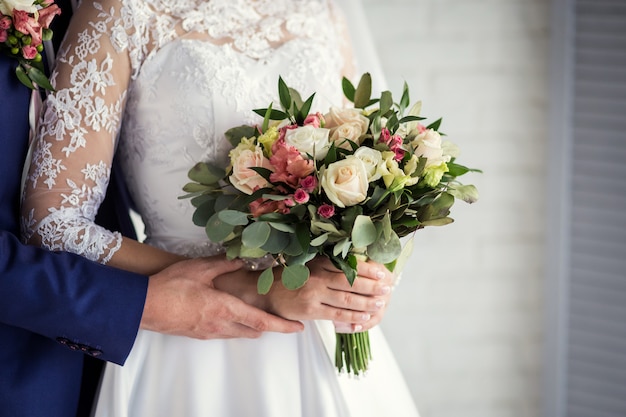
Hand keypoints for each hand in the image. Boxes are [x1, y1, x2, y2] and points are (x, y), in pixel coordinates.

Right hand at [140, 256, 303, 338]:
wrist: (142, 307)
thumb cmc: (170, 286)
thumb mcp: (200, 268)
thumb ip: (225, 264)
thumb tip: (244, 259)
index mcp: (225, 309)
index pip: (262, 322)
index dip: (282, 326)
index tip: (298, 328)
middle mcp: (220, 325)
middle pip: (254, 331)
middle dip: (270, 326)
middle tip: (280, 317)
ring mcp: (208, 333)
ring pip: (239, 334)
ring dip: (252, 327)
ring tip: (257, 314)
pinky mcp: (198, 335)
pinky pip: (224, 333)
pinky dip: (235, 327)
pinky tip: (229, 314)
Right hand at [265, 257, 391, 331]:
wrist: (264, 292)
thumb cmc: (289, 279)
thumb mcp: (308, 265)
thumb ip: (328, 266)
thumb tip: (355, 268)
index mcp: (319, 263)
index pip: (348, 265)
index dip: (367, 269)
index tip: (381, 272)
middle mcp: (318, 277)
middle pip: (351, 281)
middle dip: (372, 285)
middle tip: (386, 288)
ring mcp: (314, 294)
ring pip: (347, 298)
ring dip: (366, 302)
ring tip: (380, 303)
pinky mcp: (310, 310)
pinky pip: (336, 314)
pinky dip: (352, 316)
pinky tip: (364, 316)